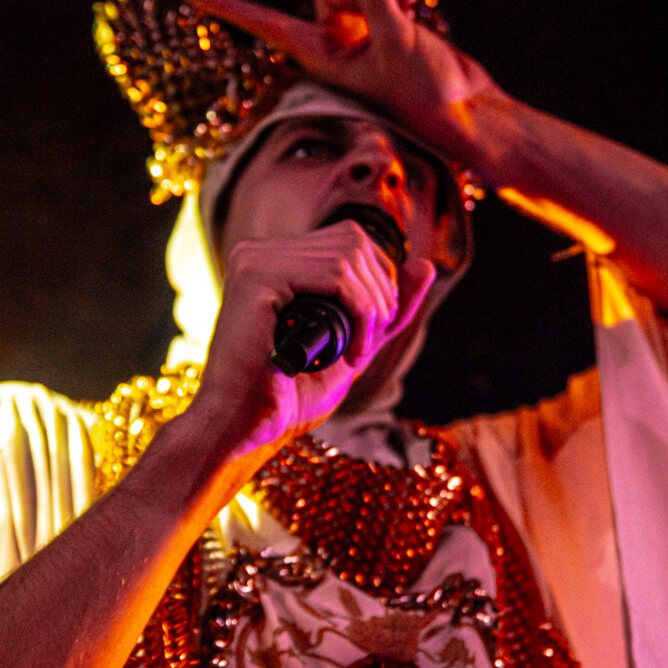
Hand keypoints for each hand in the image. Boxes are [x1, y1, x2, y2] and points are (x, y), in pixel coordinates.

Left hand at [183, 0, 503, 165]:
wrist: (467, 111)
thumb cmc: (428, 95)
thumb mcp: (397, 43)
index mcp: (323, 58)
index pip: (266, 24)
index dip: (228, 6)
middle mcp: (335, 43)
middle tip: (396, 13)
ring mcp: (360, 31)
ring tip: (412, 10)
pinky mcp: (384, 21)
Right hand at [191, 221, 434, 455]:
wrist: (242, 429)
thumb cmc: (286, 395)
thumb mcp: (352, 344)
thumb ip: (384, 308)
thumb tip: (426, 266)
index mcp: (274, 262)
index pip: (351, 239)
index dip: (379, 281)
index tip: (372, 334)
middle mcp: (260, 252)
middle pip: (355, 241)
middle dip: (381, 295)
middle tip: (367, 346)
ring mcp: (255, 260)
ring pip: (349, 256)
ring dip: (372, 309)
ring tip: (357, 354)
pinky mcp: (256, 277)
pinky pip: (335, 275)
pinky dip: (360, 314)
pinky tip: (350, 354)